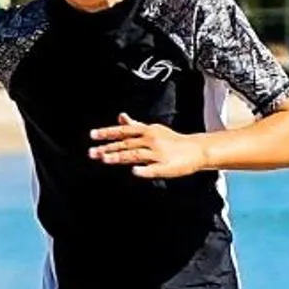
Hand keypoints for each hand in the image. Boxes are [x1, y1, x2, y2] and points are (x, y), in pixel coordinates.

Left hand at [88, 117, 209, 178]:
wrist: (195, 149)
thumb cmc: (171, 140)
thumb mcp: (152, 129)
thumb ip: (134, 125)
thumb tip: (120, 116)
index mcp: (147, 131)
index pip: (124, 131)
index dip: (108, 133)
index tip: (92, 135)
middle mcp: (151, 140)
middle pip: (127, 143)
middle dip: (108, 148)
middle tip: (92, 153)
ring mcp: (159, 154)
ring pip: (136, 155)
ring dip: (120, 157)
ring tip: (105, 160)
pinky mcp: (167, 166)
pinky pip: (154, 169)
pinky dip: (144, 170)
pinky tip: (134, 172)